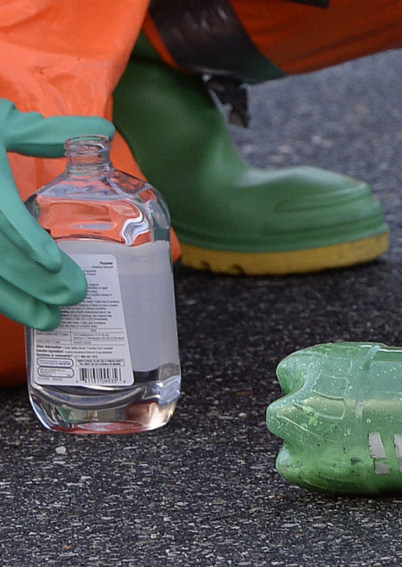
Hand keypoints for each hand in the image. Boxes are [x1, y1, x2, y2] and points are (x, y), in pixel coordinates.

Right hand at [0, 100, 114, 328]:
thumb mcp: (1, 122)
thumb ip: (49, 133)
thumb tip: (104, 132)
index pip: (1, 213)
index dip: (28, 241)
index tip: (55, 264)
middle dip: (33, 282)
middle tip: (73, 299)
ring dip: (13, 301)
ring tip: (49, 320)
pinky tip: (16, 309)